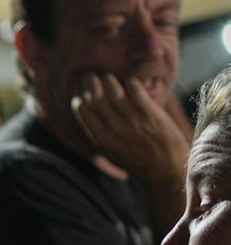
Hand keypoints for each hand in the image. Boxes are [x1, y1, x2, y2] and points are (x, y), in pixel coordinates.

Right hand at [70, 72, 188, 185]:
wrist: (166, 169)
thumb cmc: (139, 163)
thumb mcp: (113, 155)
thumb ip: (102, 137)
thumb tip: (90, 119)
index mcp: (103, 141)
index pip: (85, 113)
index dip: (80, 98)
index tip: (79, 91)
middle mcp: (115, 130)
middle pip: (97, 100)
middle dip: (90, 84)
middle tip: (89, 76)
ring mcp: (133, 122)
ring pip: (114, 93)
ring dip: (108, 81)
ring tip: (106, 78)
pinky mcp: (150, 115)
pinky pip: (136, 92)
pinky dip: (131, 84)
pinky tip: (129, 82)